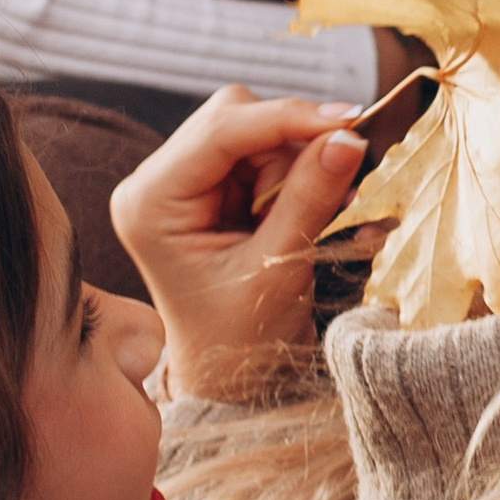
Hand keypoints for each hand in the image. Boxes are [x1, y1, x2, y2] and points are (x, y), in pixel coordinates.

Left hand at [112, 90, 369, 396]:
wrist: (233, 382)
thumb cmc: (242, 342)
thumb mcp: (278, 268)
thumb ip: (310, 197)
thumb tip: (348, 137)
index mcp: (150, 202)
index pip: (222, 129)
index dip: (289, 117)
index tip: (349, 121)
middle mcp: (156, 183)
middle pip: (235, 117)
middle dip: (291, 146)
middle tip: (334, 187)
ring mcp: (181, 183)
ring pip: (255, 132)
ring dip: (296, 164)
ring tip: (312, 218)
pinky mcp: (209, 190)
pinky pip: (261, 154)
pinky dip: (293, 175)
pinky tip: (304, 211)